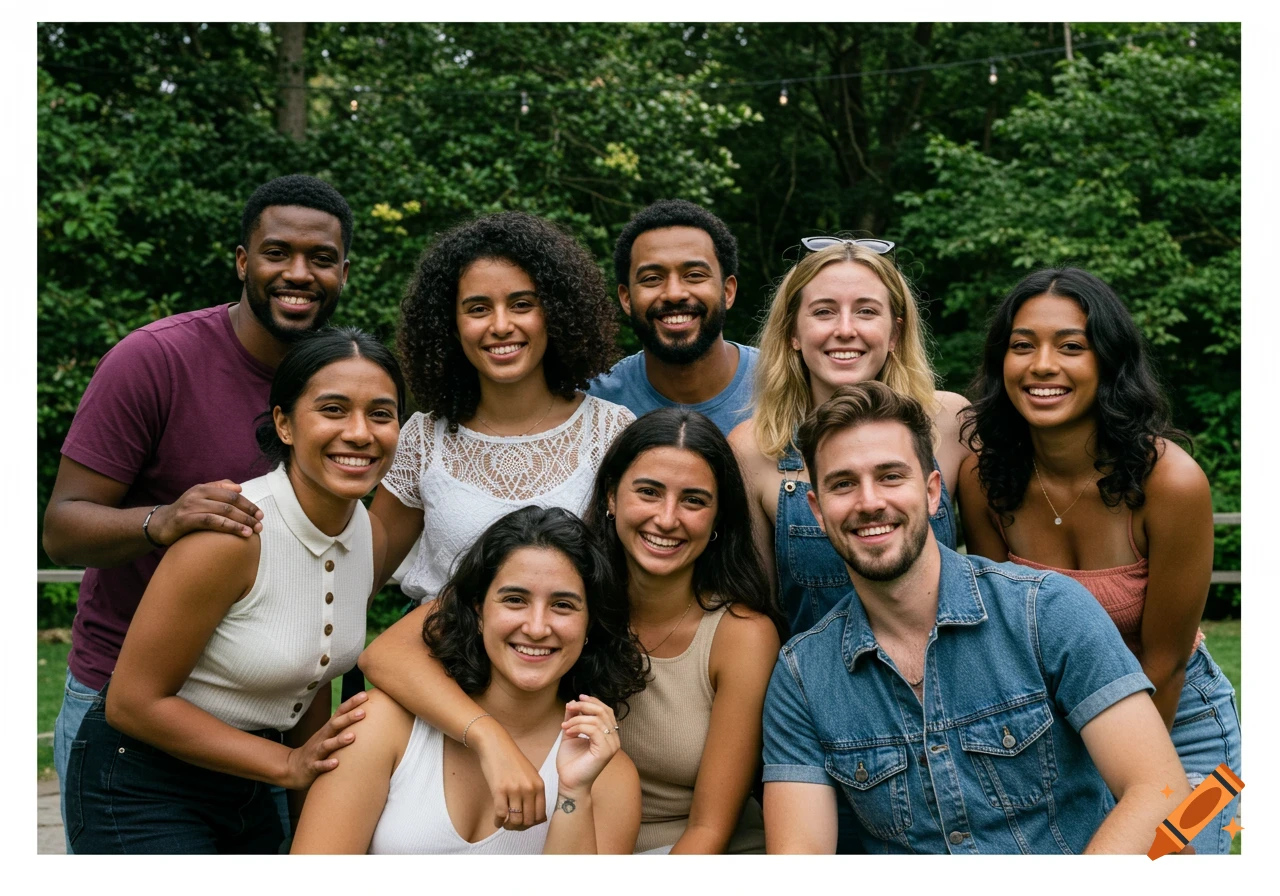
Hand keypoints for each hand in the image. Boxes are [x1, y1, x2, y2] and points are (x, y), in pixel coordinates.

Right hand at [150, 480, 263, 545]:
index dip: (248, 504)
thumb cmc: (185, 512)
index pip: (232, 493)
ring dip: (242, 521)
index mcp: (203, 487)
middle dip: (248, 513)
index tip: (260, 514)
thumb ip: (218, 489)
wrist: (159, 525)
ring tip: (254, 530)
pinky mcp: (186, 520)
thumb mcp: (200, 498)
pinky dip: (230, 527)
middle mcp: (198, 494)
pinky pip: (212, 522)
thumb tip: (239, 487)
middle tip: (260, 523)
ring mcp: (191, 506)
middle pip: (230, 501)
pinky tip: (242, 533)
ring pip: (223, 511)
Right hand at [280, 691, 367, 789]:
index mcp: (328, 729)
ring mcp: (316, 752)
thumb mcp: (329, 735)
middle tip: (363, 712)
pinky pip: (319, 766)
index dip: (351, 703)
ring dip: (339, 741)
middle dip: (348, 718)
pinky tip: (336, 763)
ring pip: (327, 745)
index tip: (365, 695)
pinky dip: (327, 764)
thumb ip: (344, 725)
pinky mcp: (311, 767)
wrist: (293, 767)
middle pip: (335, 725)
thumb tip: (366, 712)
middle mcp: (322, 738)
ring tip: (352, 737)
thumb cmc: (318, 749)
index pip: (340, 712)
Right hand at [470, 716, 546, 830]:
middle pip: (528, 820)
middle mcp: (529, 788)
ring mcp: (514, 790)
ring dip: (508, 826)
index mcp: (539, 785)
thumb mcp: (531, 774)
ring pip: (515, 820)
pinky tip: (497, 820)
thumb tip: (540, 818)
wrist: (496, 745)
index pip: (541, 815)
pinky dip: (498, 822)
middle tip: (512, 824)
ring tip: (504, 823)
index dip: (532, 824)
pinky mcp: (499, 790)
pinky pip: (501, 815)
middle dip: (520, 827)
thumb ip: (535, 793)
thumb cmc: (512, 760)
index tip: (524, 823)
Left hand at [555, 695, 619, 798]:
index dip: (594, 701)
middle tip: (570, 707)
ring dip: (577, 719)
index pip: (606, 710)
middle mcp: (613, 739)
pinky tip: (568, 732)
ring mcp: (611, 746)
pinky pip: (594, 730)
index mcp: (608, 734)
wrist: (569, 783)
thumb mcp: (571, 734)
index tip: (578, 698)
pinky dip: (579, 727)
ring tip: (565, 726)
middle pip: (604, 711)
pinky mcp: (605, 752)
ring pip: (597, 720)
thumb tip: (573, 702)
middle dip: (585, 706)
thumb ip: (573, 718)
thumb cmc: (571, 762)